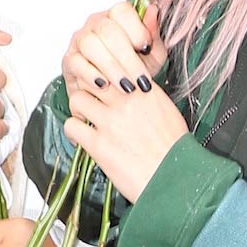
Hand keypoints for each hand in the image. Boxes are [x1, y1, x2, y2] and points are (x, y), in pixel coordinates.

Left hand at [61, 3, 183, 202]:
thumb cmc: (175, 152)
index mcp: (144, 91)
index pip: (114, 66)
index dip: (104, 74)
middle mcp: (126, 101)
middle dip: (88, 87)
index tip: (104, 84)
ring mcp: (110, 122)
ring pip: (77, 99)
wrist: (174, 180)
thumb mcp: (167, 113)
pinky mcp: (99, 144)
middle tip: (91, 100)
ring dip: (78, 109)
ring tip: (85, 120)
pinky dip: (73, 132)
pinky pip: (72, 126)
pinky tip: (81, 139)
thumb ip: (147, 98)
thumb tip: (136, 92)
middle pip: (92, 77)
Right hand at [62, 0, 166, 99]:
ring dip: (111, 67)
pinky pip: (76, 62)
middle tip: (140, 80)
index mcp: (116, 17)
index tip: (147, 48)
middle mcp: (95, 24)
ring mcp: (80, 41)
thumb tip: (153, 10)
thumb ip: (154, 34)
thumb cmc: (132, 71)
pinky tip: (104, 85)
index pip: (121, 11)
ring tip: (126, 86)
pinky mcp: (69, 60)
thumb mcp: (152, 55)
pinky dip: (91, 75)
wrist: (114, 95)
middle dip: (127, 58)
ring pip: (90, 45)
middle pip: (107, 30)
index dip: (136, 29)